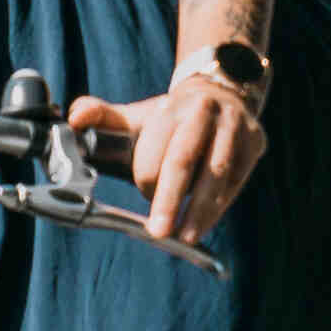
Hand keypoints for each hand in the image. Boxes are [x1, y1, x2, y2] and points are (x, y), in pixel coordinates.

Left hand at [69, 79, 266, 244]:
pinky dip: (220, 205)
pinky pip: (237, 180)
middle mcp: (207, 111)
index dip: (147, 176)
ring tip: (185, 238)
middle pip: (186, 158)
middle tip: (158, 232)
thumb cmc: (172, 118)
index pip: (158, 147)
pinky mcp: (256, 141)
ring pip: (218, 172)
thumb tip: (74, 117)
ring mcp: (236, 126)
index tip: (143, 193)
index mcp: (174, 106)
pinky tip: (203, 225)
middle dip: (170, 199)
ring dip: (201, 210)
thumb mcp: (139, 116)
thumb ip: (103, 116)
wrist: (223, 92)